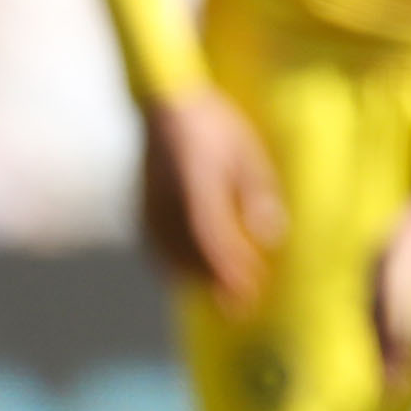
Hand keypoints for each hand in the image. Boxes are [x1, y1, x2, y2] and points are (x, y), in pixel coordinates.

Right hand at [136, 87, 286, 308]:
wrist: (167, 104)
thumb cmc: (215, 126)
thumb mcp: (248, 151)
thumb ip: (258, 192)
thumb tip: (271, 236)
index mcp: (194, 176)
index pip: (211, 232)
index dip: (229, 264)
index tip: (251, 287)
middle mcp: (166, 194)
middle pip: (190, 249)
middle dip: (216, 280)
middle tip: (241, 306)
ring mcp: (148, 200)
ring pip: (169, 251)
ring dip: (196, 276)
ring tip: (222, 295)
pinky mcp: (139, 204)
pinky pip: (154, 244)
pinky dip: (172, 264)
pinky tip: (189, 277)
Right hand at [370, 159, 410, 382]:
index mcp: (406, 245)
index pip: (396, 296)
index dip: (399, 331)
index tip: (407, 362)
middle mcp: (383, 252)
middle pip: (376, 308)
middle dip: (383, 349)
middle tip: (395, 388)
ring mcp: (377, 259)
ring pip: (370, 311)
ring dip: (379, 347)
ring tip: (393, 384)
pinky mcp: (379, 269)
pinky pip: (374, 307)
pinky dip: (381, 334)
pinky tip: (394, 360)